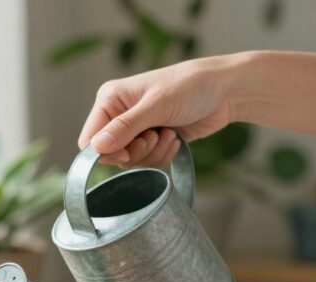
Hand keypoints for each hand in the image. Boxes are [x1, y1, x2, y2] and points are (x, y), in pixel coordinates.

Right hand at [80, 55, 243, 167]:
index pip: (90, 139)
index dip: (105, 152)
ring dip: (152, 153)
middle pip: (111, 154)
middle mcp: (119, 114)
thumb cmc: (191, 87)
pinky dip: (162, 155)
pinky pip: (147, 161)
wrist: (224, 92)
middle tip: (154, 137)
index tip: (128, 152)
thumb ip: (125, 127)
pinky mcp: (152, 139)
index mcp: (110, 99)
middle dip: (136, 152)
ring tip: (169, 134)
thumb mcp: (156, 105)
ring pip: (130, 160)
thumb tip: (97, 147)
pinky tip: (175, 139)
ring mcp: (136, 128)